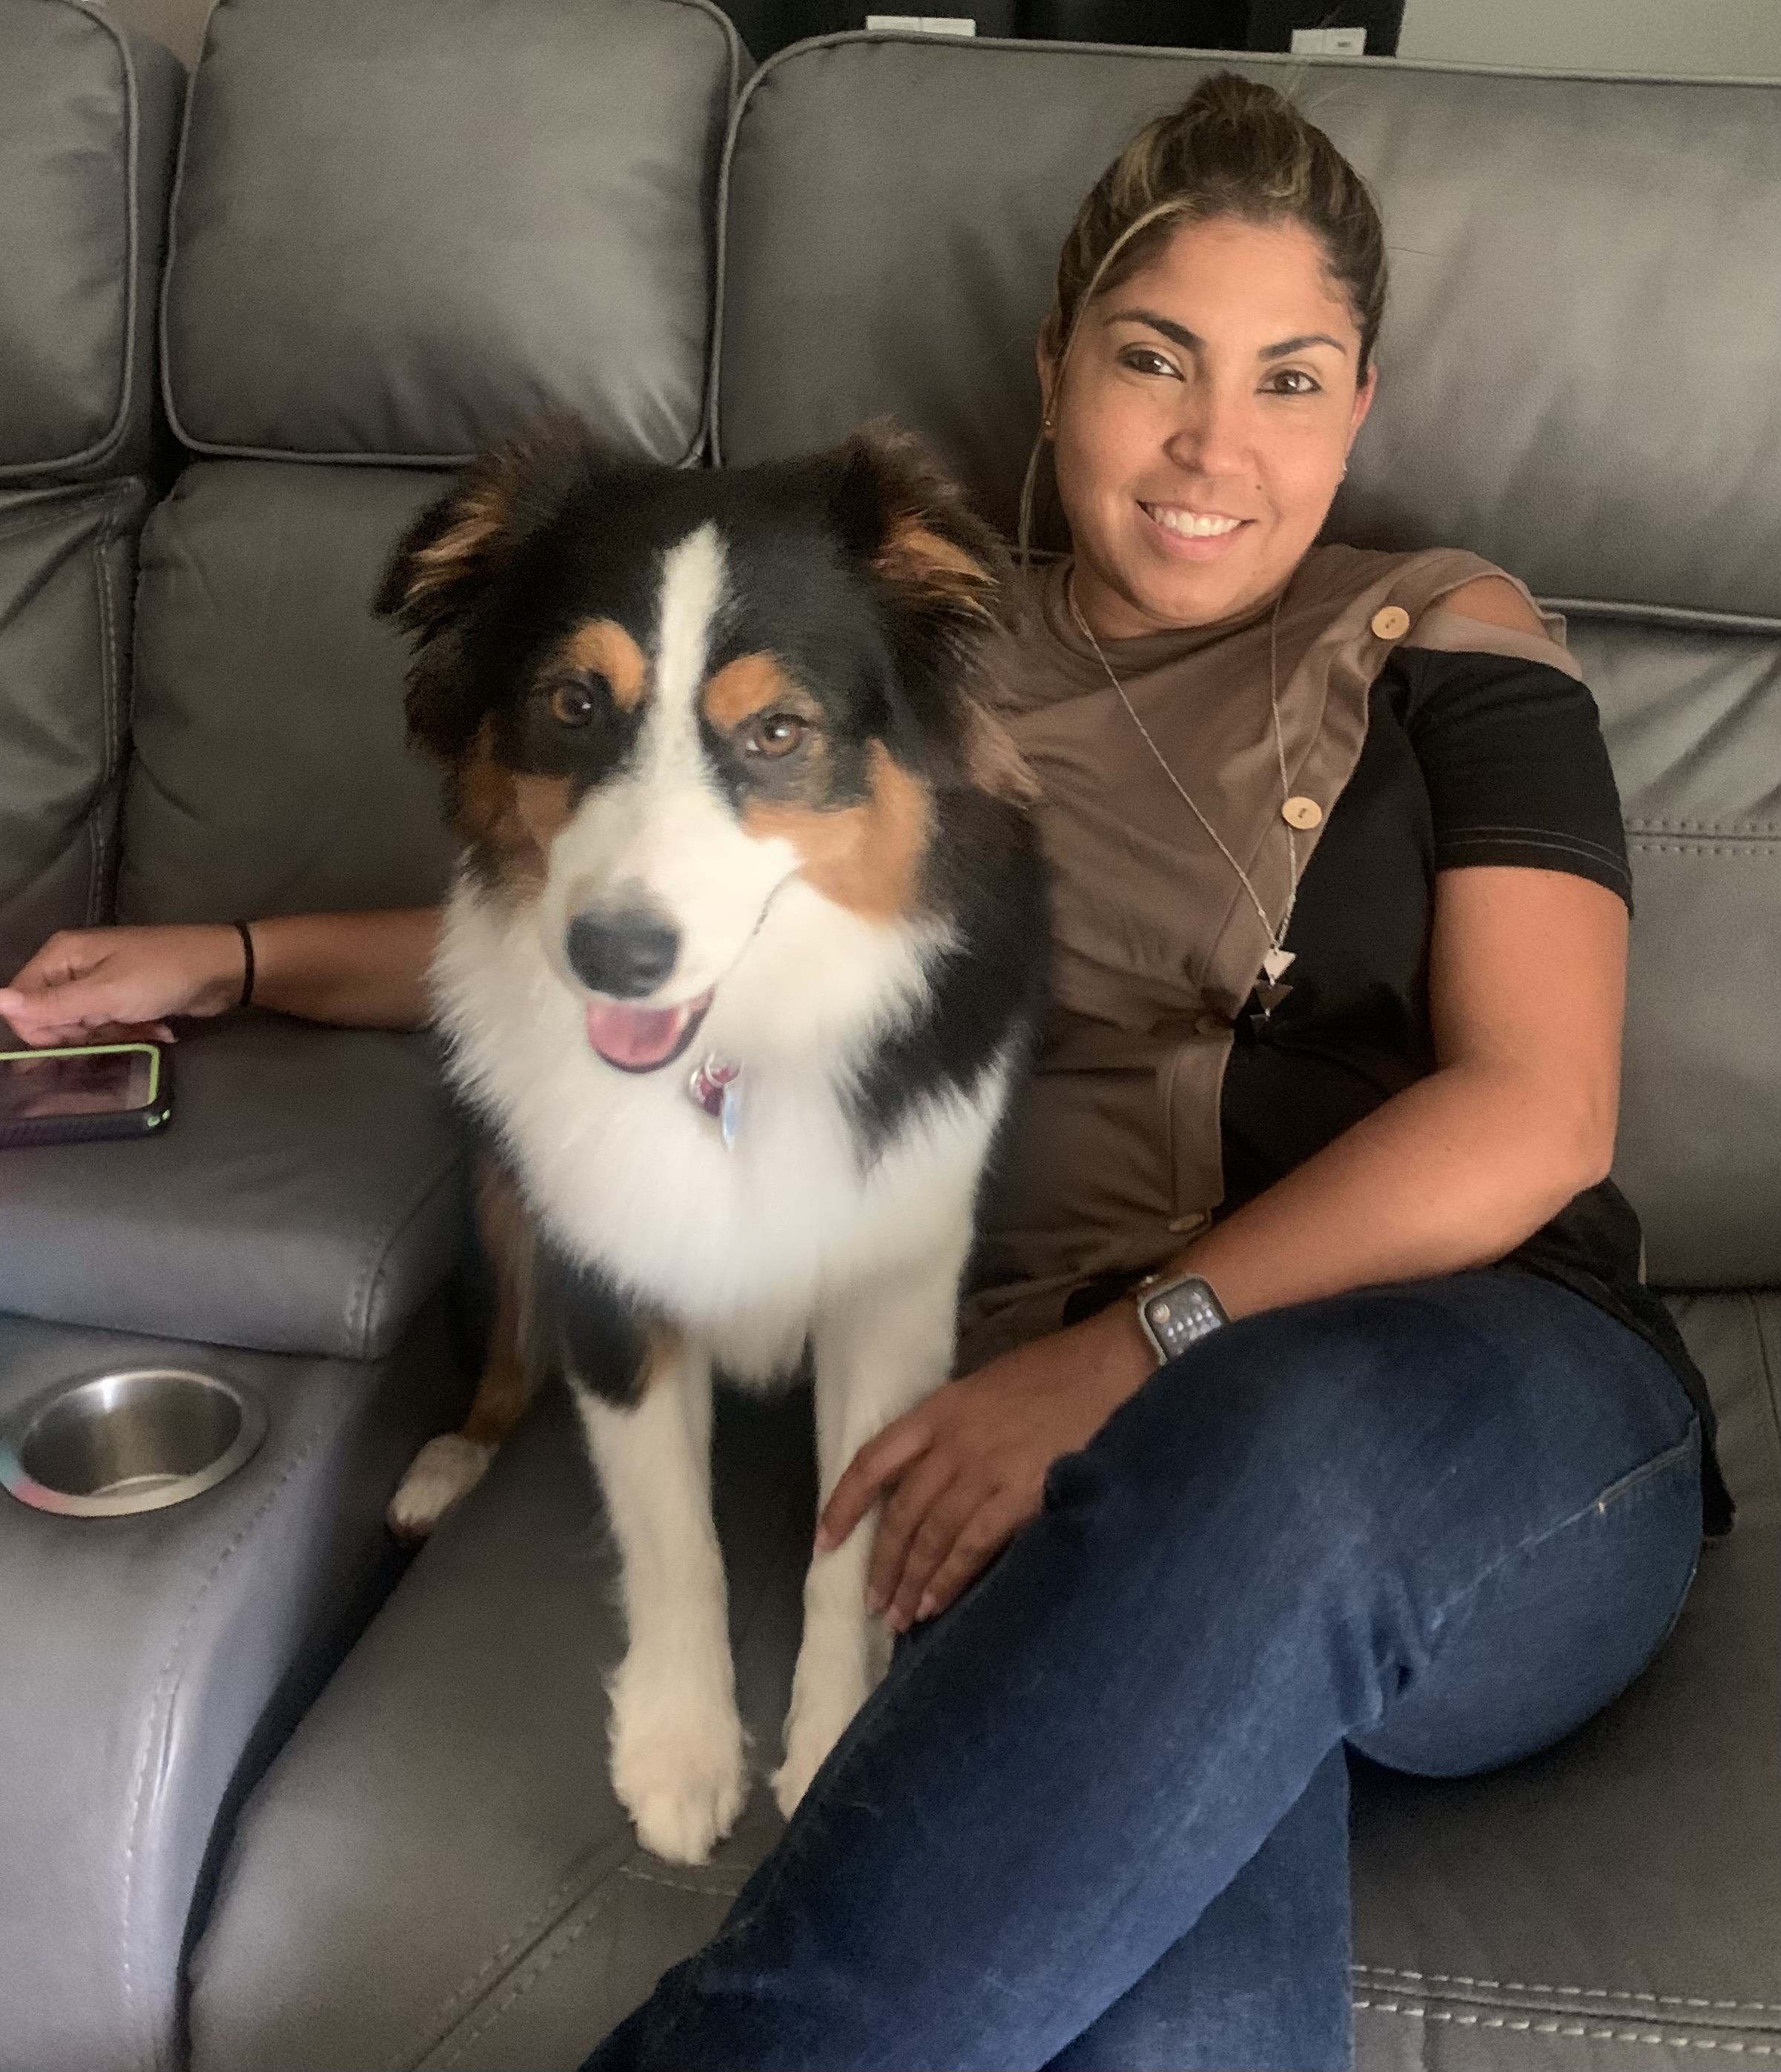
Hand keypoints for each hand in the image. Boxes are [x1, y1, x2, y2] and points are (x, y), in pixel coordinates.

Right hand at [0, 925, 245, 1045]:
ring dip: (113, 1035)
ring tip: (142, 1025)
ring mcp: (101, 983)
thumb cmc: (163, 974)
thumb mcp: (104, 994)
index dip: (43, 1029)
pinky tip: (157, 1029)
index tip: (76, 1036)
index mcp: (61, 956)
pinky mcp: (125, 998)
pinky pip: (112, 1026)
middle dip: (82, 1034)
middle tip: (113, 1028)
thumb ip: (50, 1004)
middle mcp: (74, 966)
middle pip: (51, 1018)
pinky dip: (132, 1031)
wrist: (224, 970)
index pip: (22, 1003)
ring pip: (84, 1027)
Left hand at [815, 1306, 1153, 1631]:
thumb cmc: (1053, 1372)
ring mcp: (984, 1470)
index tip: (824, 1541)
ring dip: (911, 1581)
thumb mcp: (985, 1389)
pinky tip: (936, 1603)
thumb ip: (954, 1430)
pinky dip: (949, 1579)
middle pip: (901, 1512)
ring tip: (900, 1615)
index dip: (843, 1504)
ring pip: (931, 1536)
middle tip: (873, 1602)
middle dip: (883, 1562)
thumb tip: (935, 1476)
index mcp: (938, 1411)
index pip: (872, 1461)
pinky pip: (971, 1546)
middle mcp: (952, 1444)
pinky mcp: (1019, 1495)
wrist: (1109, 1365)